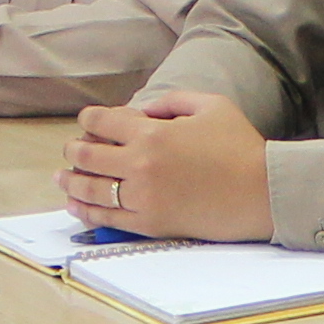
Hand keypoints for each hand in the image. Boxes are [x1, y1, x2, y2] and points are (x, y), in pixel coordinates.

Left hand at [61, 92, 273, 239]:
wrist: (261, 192)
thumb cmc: (241, 147)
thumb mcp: (210, 105)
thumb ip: (171, 101)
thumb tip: (144, 111)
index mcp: (153, 132)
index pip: (103, 122)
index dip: (89, 119)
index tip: (87, 121)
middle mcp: (140, 164)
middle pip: (89, 155)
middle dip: (75, 149)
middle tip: (70, 149)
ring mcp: (142, 196)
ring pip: (90, 189)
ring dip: (70, 181)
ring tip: (61, 178)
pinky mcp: (150, 222)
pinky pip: (106, 217)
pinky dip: (85, 210)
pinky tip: (75, 204)